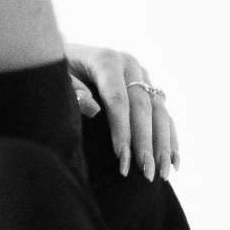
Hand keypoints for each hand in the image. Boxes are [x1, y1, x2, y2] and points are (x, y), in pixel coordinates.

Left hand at [64, 43, 178, 180]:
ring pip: (159, 111)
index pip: (118, 99)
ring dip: (162, 144)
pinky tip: (173, 160)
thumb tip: (94, 110)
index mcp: (107, 60)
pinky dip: (169, 138)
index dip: (122, 130)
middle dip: (145, 142)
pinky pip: (163, 113)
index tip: (122, 158)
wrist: (60, 56)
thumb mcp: (56, 77)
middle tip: (146, 172)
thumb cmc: (56, 71)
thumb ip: (73, 90)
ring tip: (162, 173)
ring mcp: (141, 76)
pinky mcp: (148, 87)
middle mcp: (129, 65)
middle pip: (143, 107)